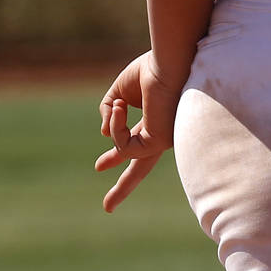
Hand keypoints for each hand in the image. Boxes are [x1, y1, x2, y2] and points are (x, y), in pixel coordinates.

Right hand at [95, 52, 184, 212]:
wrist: (171, 62)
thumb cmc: (151, 69)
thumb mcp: (120, 91)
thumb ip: (109, 112)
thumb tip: (103, 134)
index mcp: (155, 122)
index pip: (135, 145)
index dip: (116, 155)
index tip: (99, 167)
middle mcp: (161, 135)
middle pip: (140, 169)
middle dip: (122, 187)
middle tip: (107, 208)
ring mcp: (162, 141)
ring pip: (125, 152)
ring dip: (115, 126)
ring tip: (119, 104)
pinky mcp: (160, 143)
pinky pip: (125, 146)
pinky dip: (117, 127)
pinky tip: (120, 106)